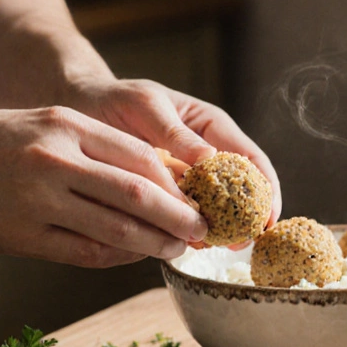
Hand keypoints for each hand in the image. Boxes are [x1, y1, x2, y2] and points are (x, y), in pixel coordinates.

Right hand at [0, 106, 207, 267]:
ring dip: (155, 243)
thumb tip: (155, 179)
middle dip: (179, 217)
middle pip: (139, 194)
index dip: (178, 183)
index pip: (141, 157)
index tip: (199, 196)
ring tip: (177, 248)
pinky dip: (117, 258)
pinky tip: (134, 257)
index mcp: (66, 125)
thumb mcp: (44, 124)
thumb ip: (93, 147)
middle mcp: (55, 159)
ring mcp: (36, 199)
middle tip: (204, 230)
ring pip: (116, 229)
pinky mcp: (21, 235)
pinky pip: (84, 253)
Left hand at [64, 78, 282, 227]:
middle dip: (247, 215)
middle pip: (238, 188)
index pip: (250, 158)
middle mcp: (204, 154)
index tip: (268, 214)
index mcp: (211, 127)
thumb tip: (210, 158)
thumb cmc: (114, 99)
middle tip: (248, 240)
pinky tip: (191, 245)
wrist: (79, 109)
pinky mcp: (163, 196)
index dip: (265, 186)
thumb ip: (175, 132)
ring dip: (221, 227)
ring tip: (224, 247)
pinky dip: (188, 230)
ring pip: (212, 206)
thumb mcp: (146, 106)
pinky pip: (181, 215)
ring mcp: (185, 178)